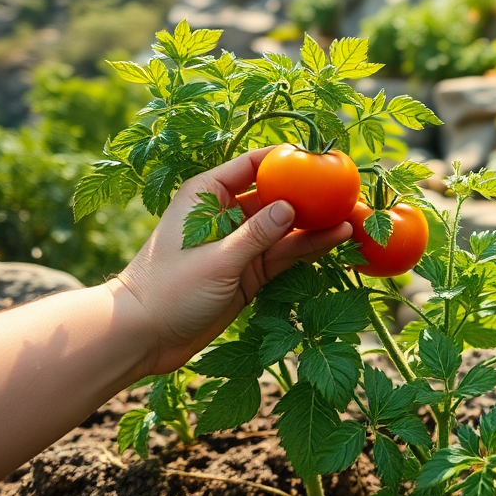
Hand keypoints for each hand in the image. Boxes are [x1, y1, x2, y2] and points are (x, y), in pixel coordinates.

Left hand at [116, 146, 351, 375]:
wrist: (141, 337)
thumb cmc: (167, 289)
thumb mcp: (216, 260)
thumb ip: (256, 234)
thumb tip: (291, 206)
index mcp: (207, 196)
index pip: (252, 165)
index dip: (286, 159)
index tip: (320, 159)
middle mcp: (225, 214)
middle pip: (276, 196)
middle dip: (310, 194)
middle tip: (346, 191)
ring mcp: (239, 244)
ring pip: (286, 227)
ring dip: (316, 225)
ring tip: (353, 219)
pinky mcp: (249, 271)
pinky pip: (284, 253)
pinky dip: (308, 248)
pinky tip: (337, 240)